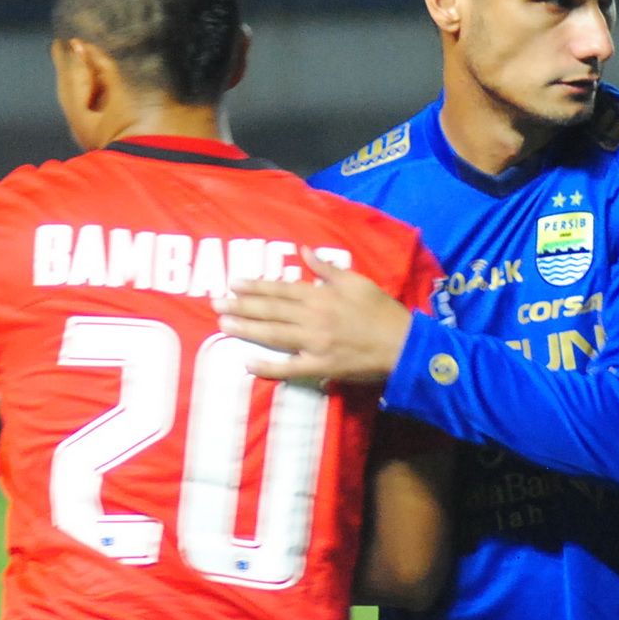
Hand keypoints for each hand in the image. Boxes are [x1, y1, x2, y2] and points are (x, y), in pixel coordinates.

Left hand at [215, 249, 411, 383]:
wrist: (403, 344)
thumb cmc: (382, 310)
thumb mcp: (358, 281)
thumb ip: (328, 268)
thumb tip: (305, 251)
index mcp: (321, 295)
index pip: (281, 289)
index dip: (255, 286)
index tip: (233, 282)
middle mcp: (313, 317)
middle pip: (271, 310)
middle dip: (242, 305)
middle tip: (215, 303)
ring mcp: (314, 343)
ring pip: (273, 335)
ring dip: (246, 329)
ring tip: (223, 324)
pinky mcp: (320, 366)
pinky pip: (289, 368)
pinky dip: (268, 366)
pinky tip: (247, 363)